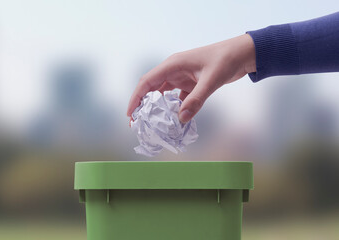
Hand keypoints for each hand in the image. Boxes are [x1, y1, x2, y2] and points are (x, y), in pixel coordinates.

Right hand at [127, 34, 255, 122]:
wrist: (243, 54)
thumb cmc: (226, 60)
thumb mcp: (211, 81)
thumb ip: (196, 100)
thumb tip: (181, 119)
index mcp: (173, 65)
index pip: (147, 82)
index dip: (136, 97)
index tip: (130, 113)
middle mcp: (173, 70)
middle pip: (151, 88)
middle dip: (142, 105)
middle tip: (137, 123)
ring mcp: (181, 76)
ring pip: (163, 93)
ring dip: (157, 107)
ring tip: (151, 124)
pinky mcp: (190, 82)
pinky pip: (177, 97)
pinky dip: (174, 108)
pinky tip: (174, 120)